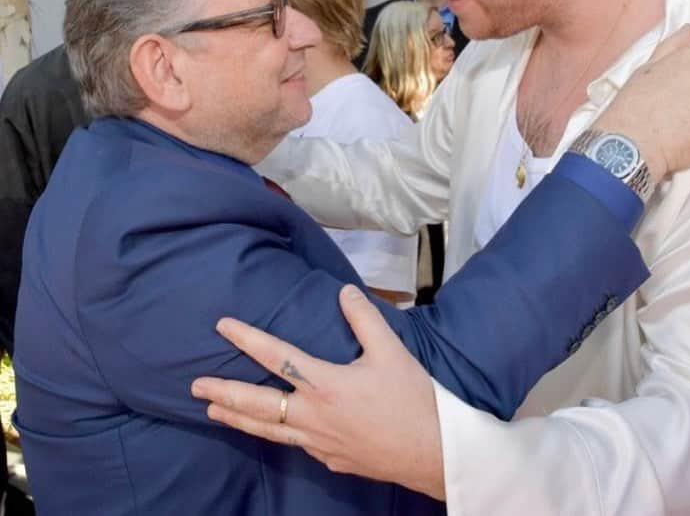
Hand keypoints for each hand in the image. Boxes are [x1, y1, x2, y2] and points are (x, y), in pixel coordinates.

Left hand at [191, 285, 444, 500]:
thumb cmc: (413, 399)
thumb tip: (343, 291)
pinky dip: (274, 434)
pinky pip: (294, 444)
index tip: (223, 326)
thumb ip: (365, 319)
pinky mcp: (330, 460)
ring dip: (237, 418)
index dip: (248, 339)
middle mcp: (314, 416)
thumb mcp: (392, 351)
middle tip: (195, 386)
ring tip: (212, 411)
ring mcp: (319, 442)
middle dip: (223, 392)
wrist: (433, 452)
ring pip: (268, 430)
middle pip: (258, 403)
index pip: (277, 357)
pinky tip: (272, 431)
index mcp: (327, 384)